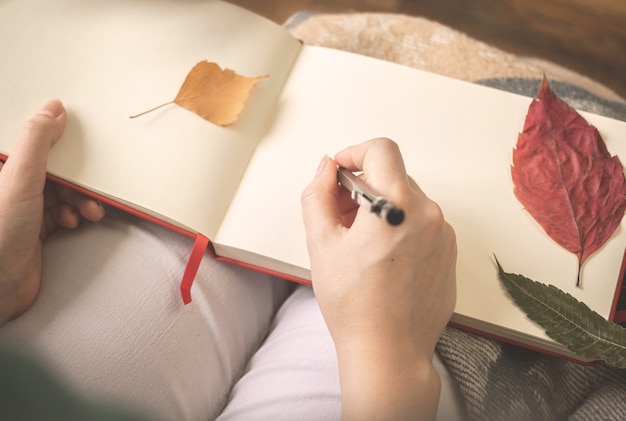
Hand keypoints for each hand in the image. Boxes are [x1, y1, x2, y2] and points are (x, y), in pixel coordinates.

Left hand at [0, 100, 104, 324]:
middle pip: (50, 167)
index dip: (52, 135)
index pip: (28, 141)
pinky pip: (62, 212)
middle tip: (90, 181)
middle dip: (75, 176)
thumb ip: (36, 141)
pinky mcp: (34, 229)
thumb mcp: (20, 179)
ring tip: (88, 210)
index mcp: (0, 168)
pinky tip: (75, 222)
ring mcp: (22, 208)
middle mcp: (9, 185)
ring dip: (79, 198)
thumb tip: (53, 109)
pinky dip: (74, 215)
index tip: (76, 132)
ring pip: (60, 191)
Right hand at [301, 138, 456, 419]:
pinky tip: (383, 259)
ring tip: (361, 245)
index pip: (380, 149)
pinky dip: (401, 228)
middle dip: (363, 187)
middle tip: (340, 218)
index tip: (339, 174)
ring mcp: (443, 234)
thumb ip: (317, 195)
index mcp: (397, 205)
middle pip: (393, 176)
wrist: (389, 352)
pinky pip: (422, 224)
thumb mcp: (321, 244)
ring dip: (382, 209)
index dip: (353, 154)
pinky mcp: (449, 253)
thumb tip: (325, 169)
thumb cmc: (355, 306)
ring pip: (408, 201)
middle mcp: (428, 213)